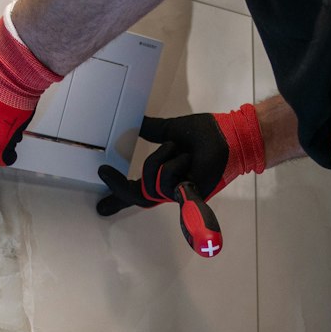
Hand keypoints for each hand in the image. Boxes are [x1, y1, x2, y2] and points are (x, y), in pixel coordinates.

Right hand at [97, 104, 264, 215]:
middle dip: (119, 185)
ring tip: (184, 149)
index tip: (100, 208)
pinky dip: (171, 192)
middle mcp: (170, 188)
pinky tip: (169, 193)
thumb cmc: (206, 134)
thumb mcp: (170, 131)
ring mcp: (181, 192)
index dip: (117, 198)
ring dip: (166, 157)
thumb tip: (132, 123)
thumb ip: (150, 130)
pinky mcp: (193, 191)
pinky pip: (174, 189)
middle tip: (104, 171)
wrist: (229, 134)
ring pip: (155, 180)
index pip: (136, 191)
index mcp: (164, 177)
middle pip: (138, 191)